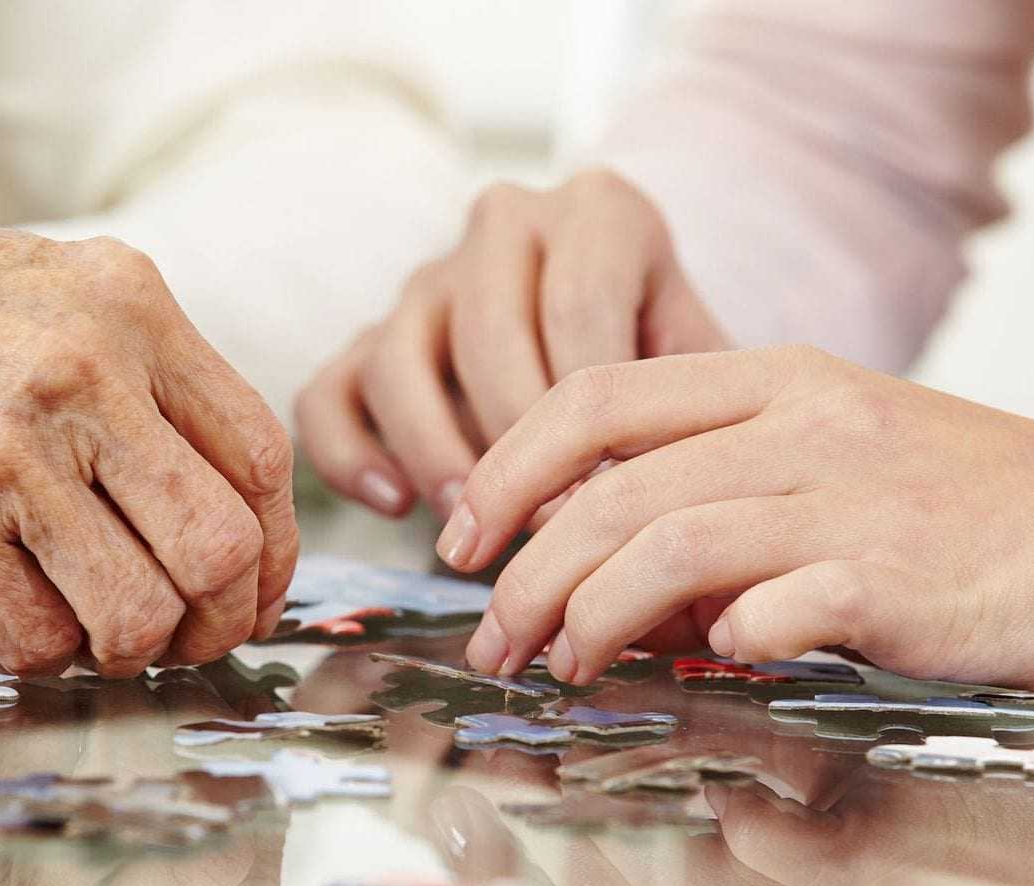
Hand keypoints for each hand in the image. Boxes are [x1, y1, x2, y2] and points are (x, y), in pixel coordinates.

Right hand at [0, 188, 297, 675]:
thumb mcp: (35, 283)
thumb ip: (132, 370)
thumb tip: (217, 496)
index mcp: (124, 302)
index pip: (260, 456)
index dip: (273, 549)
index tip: (251, 586)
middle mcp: (80, 371)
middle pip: (220, 547)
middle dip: (215, 620)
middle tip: (182, 636)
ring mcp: (3, 452)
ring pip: (135, 614)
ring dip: (121, 649)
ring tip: (88, 631)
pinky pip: (32, 640)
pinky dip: (33, 655)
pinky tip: (6, 618)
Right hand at [294, 169, 727, 518]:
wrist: (617, 329)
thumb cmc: (670, 358)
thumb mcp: (706, 355)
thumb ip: (698, 400)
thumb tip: (677, 494)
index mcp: (598, 212)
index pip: (579, 307)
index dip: (592, 417)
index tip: (611, 499)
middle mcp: (503, 226)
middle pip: (488, 333)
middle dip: (516, 443)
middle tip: (549, 527)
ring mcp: (425, 281)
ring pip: (398, 360)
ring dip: (434, 453)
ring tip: (474, 525)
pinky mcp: (364, 341)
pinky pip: (326, 395)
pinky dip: (349, 454)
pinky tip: (395, 505)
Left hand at [439, 346, 1033, 692]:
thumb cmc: (987, 516)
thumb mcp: (849, 465)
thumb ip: (733, 499)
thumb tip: (620, 583)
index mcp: (786, 378)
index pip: (598, 393)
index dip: (508, 464)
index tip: (462, 535)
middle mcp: (811, 421)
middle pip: (612, 482)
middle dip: (524, 567)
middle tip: (490, 636)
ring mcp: (858, 495)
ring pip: (667, 540)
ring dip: (587, 612)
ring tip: (558, 665)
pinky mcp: (905, 579)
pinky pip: (770, 610)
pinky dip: (715, 647)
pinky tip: (700, 674)